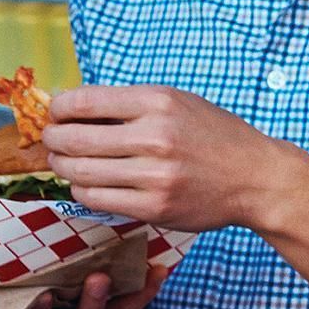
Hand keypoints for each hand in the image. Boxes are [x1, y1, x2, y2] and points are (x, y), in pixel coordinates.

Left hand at [43, 85, 288, 231]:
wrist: (255, 177)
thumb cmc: (214, 136)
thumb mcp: (179, 103)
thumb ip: (131, 104)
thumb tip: (74, 106)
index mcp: (159, 102)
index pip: (85, 101)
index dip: (59, 108)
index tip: (56, 113)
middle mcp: (155, 137)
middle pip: (75, 138)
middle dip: (53, 139)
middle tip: (52, 140)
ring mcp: (154, 175)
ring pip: (81, 171)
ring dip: (64, 166)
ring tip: (66, 162)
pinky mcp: (154, 207)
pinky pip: (97, 198)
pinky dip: (84, 189)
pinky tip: (89, 182)